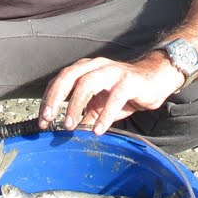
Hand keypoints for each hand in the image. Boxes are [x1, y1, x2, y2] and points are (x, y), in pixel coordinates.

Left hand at [38, 54, 183, 134]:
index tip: (42, 120)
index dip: (48, 99)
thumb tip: (66, 131)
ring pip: (87, 83)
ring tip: (69, 126)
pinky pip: (114, 98)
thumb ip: (84, 114)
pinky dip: (104, 115)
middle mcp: (96, 66)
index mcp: (86, 69)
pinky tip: (97, 130)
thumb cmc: (125, 92)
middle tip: (48, 119)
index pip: (60, 80)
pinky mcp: (129, 81)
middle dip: (55, 98)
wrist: (156, 80)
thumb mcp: (100, 105)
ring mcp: (113, 72)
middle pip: (69, 77)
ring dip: (75, 105)